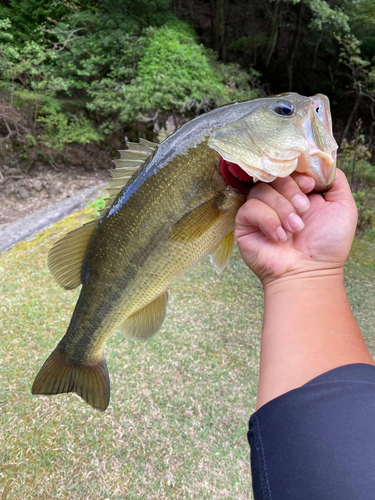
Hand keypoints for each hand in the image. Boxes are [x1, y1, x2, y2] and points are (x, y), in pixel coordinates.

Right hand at [234, 169, 357, 284]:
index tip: (310, 187)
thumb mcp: (343, 207)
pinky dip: (267, 220)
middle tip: (303, 210)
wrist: (310, 273)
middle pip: (274, 175)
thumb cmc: (328, 245)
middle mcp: (278, 198)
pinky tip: (279, 236)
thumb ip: (336, 180)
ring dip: (281, 208)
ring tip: (294, 229)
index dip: (298, 173)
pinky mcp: (245, 223)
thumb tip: (320, 163)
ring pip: (261, 190)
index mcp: (298, 192)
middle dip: (291, 191)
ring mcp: (260, 210)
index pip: (290, 168)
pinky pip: (250, 208)